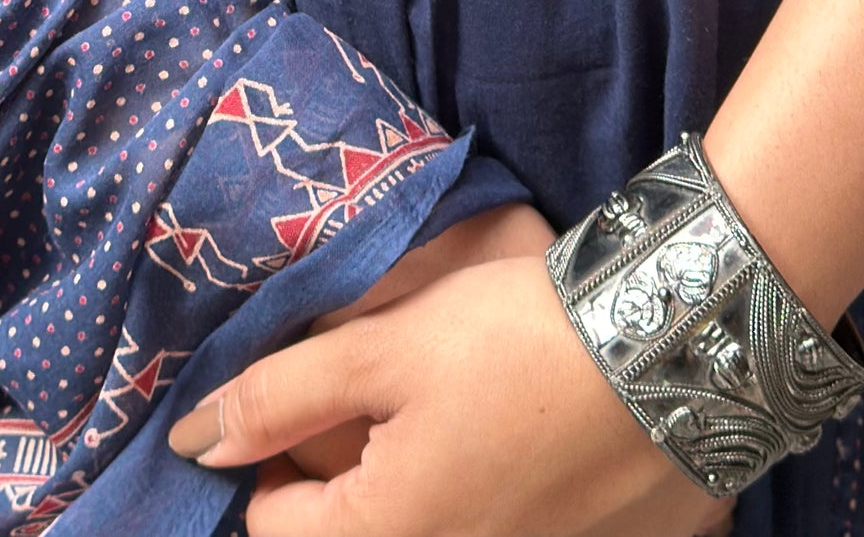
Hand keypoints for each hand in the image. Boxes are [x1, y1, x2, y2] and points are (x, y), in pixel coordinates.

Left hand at [167, 251, 731, 536]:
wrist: (672, 349)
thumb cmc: (514, 344)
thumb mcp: (384, 349)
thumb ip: (278, 395)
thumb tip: (191, 441)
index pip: (270, 526)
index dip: (271, 452)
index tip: (309, 389)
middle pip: (342, 532)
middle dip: (335, 470)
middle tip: (374, 394)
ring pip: (409, 526)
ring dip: (399, 477)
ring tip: (438, 407)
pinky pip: (473, 522)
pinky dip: (463, 483)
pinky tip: (493, 431)